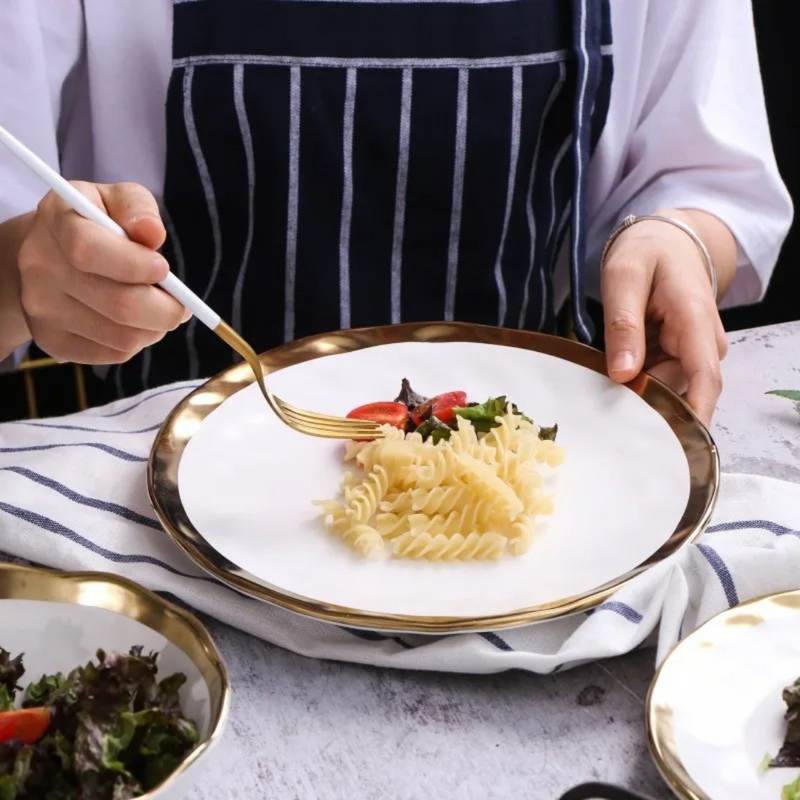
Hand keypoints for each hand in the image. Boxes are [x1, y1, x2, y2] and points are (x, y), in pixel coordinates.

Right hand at [16, 181, 188, 364]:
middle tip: (181, 304)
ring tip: (158, 310)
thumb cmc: (98, 223)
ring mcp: (41, 308)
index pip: (89, 250)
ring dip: (155, 328)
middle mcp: (39, 265)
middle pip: (118, 304)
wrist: (52, 253)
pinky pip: (114, 354)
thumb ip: (138, 209)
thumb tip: (152, 232)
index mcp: (56, 219)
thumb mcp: (117, 199)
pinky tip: (136, 323)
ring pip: (123, 337)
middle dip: (165, 309)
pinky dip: (138, 342)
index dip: (135, 265)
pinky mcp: (52, 341)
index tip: (164, 270)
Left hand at [601, 211, 729, 426]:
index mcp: (695, 321)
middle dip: (646, 404)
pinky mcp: (682, 356)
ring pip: (668, 389)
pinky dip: (639, 383)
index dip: (693, 417)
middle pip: (680, 391)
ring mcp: (695, 352)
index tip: (675, 448)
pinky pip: (661, 380)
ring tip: (605, 385)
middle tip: (603, 410)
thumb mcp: (624, 277)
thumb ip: (623, 325)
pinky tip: (617, 378)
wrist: (666, 239)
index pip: (704, 380)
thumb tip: (624, 375)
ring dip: (639, 393)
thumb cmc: (646, 252)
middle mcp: (704, 343)